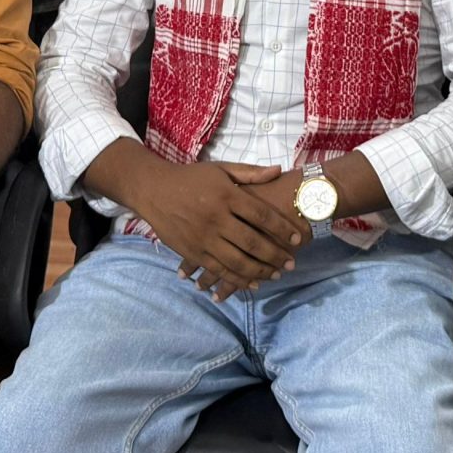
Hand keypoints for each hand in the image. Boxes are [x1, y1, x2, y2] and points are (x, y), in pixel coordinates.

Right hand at [133, 159, 307, 300]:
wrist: (153, 190)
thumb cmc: (191, 178)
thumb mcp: (220, 169)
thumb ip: (250, 173)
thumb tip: (279, 170)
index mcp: (226, 195)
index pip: (262, 215)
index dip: (283, 229)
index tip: (298, 238)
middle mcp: (216, 218)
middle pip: (253, 242)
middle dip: (275, 255)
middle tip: (292, 263)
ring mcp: (203, 238)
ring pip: (237, 261)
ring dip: (260, 271)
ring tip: (276, 274)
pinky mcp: (192, 252)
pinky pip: (218, 270)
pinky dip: (237, 279)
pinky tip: (252, 283)